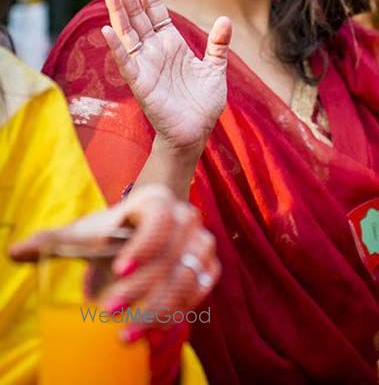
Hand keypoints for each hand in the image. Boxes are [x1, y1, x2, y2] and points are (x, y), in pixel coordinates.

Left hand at [9, 185, 219, 341]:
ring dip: (158, 308)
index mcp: (157, 199)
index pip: (159, 218)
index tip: (118, 271)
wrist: (136, 243)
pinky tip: (149, 330)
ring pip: (187, 277)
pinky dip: (177, 311)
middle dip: (140, 288)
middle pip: (170, 255)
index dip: (144, 245)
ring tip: (125, 332)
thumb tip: (14, 252)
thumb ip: (51, 241)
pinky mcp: (208, 267)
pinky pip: (199, 291)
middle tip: (108, 310)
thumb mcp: (82, 235)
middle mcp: (187, 216)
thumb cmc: (107, 237)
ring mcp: (201, 242)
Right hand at [101, 0, 231, 155]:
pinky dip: (116, 46)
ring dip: (117, 11)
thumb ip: (218, 44)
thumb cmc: (203, 103)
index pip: (154, 9)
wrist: (196, 132)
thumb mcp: (215, 69)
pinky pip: (126, 61)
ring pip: (128, 32)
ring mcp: (145, 64)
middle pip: (137, 14)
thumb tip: (225, 19)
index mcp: (171, 42)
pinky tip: (107, 29)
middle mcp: (154, 49)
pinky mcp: (140, 82)